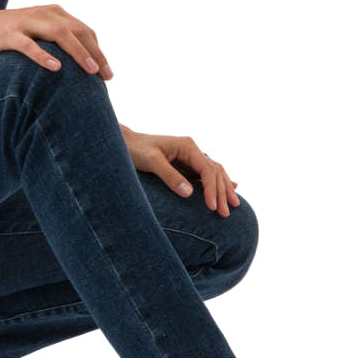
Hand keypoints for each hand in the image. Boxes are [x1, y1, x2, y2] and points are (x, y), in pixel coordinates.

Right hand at [0, 4, 112, 78]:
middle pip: (77, 31)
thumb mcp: (36, 33)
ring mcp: (25, 22)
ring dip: (77, 52)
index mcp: (53, 13)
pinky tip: (56, 68)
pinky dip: (43, 56)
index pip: (84, 30)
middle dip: (95, 53)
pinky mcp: (7, 34)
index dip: (98, 51)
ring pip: (59, 34)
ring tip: (90, 70)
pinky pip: (28, 45)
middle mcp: (42, 13)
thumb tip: (82, 65)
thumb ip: (57, 41)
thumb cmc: (7, 37)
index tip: (107, 73)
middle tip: (106, 76)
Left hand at [119, 127, 239, 216]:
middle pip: (215, 172)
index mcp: (187, 146)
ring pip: (214, 173)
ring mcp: (190, 157)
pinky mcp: (185, 165)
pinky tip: (232, 188)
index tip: (212, 207)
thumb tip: (189, 194)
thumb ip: (169, 176)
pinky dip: (218, 183)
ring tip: (233, 206)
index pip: (207, 169)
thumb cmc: (135, 150)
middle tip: (225, 214)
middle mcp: (192, 150)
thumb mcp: (150, 161)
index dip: (212, 189)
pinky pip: (206, 175)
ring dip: (224, 189)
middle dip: (222, 192)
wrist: (124, 143)